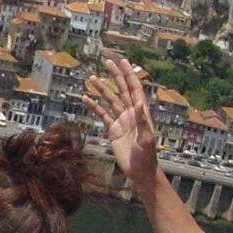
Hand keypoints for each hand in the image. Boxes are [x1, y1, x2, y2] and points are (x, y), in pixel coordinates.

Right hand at [81, 55, 159, 185]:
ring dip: (101, 89)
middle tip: (107, 62)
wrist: (139, 171)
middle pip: (121, 90)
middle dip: (115, 76)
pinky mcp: (112, 130)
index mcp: (140, 112)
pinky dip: (94, 106)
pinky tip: (85, 99)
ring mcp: (121, 121)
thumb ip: (143, 122)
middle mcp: (130, 113)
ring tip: (90, 78)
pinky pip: (102, 115)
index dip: (129, 75)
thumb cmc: (147, 156)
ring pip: (110, 100)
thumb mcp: (147, 139)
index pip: (134, 89)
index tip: (123, 61)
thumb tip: (140, 104)